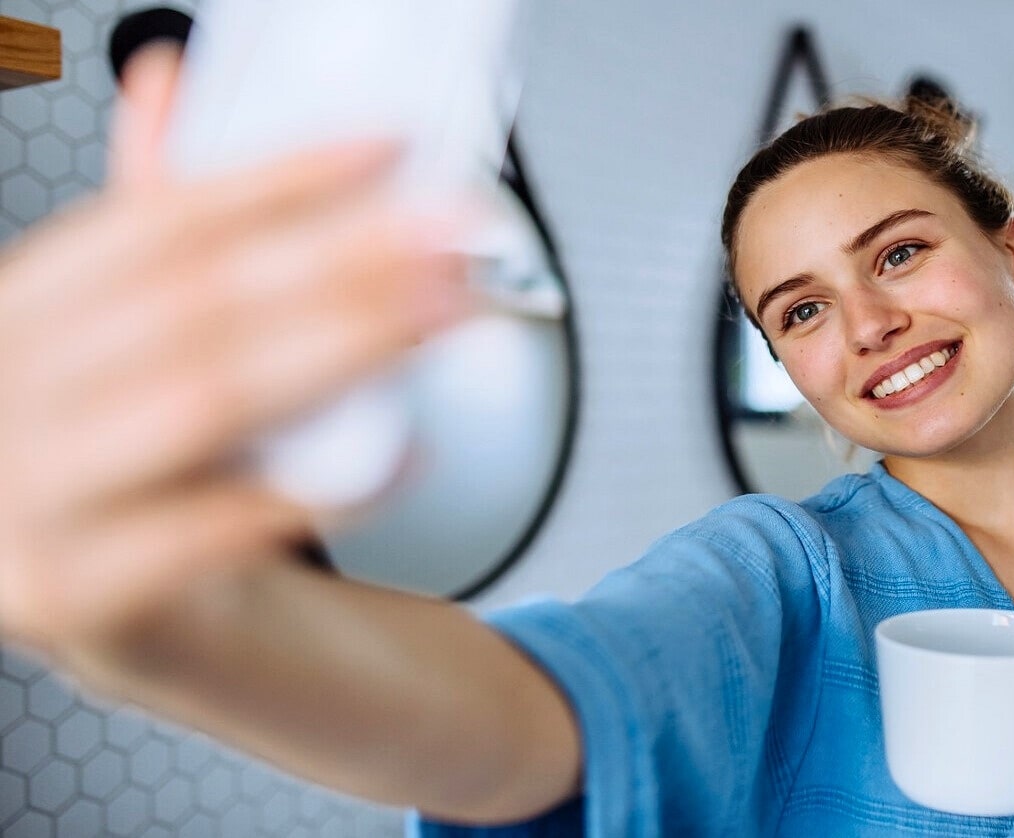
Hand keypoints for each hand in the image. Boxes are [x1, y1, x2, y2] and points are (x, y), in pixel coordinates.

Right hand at [0, 47, 472, 650]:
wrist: (138, 623)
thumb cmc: (150, 471)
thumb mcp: (139, 341)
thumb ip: (160, 233)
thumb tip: (176, 83)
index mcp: (11, 318)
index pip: (150, 225)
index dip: (274, 179)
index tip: (387, 153)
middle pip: (189, 304)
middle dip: (339, 258)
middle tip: (453, 237)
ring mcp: (21, 506)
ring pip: (203, 400)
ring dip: (345, 343)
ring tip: (445, 311)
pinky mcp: (77, 600)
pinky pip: (217, 530)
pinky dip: (323, 486)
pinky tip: (406, 453)